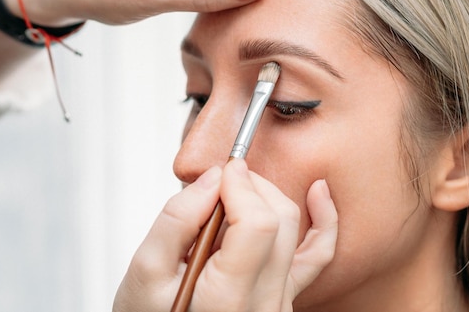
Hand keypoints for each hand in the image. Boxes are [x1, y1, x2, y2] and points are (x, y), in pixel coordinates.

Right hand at [113, 159, 337, 311]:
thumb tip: (213, 179)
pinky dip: (323, 221)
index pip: (258, 223)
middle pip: (280, 220)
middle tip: (222, 179)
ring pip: (297, 230)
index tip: (222, 170)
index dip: (242, 185)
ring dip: (270, 196)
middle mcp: (264, 303)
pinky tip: (318, 192)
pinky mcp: (285, 298)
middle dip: (253, 185)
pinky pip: (317, 256)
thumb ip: (176, 220)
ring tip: (241, 187)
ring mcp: (280, 303)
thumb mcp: (145, 272)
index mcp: (228, 298)